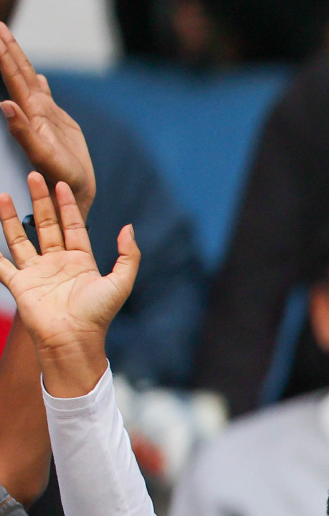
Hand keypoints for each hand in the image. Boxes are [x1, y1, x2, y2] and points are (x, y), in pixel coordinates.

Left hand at [0, 24, 95, 218]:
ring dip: (18, 60)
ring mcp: (46, 116)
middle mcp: (35, 110)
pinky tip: (37, 76)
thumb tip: (6, 103)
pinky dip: (40, 84)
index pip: (13, 77)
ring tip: (7, 39)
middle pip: (18, 73)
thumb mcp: (41, 157)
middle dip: (7, 48)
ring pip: (30, 81)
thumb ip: (22, 132)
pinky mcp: (59, 124)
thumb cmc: (59, 181)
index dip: (3, 54)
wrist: (73, 195)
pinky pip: (47, 98)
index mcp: (30, 113)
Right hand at [3, 173, 138, 370]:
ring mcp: (37, 273)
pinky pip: (1, 264)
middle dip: (40, 201)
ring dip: (12, 217)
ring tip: (4, 195)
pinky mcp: (19, 284)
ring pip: (21, 238)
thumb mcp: (121, 282)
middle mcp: (58, 264)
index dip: (67, 206)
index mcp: (81, 262)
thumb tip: (128, 228)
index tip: (61, 184)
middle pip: (46, 226)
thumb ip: (128, 255)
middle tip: (34, 176)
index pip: (72, 226)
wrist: (73, 339)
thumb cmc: (98, 314)